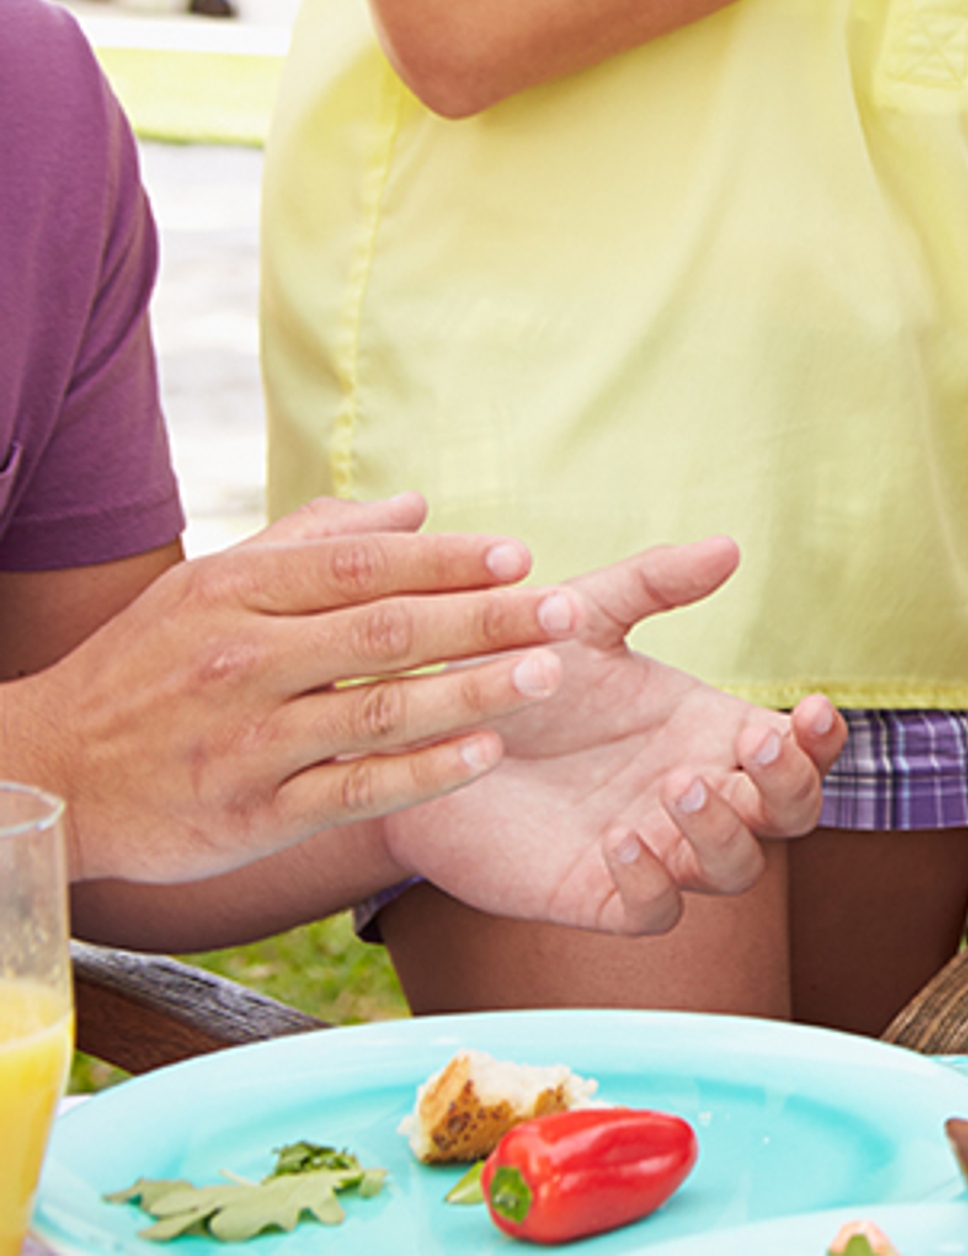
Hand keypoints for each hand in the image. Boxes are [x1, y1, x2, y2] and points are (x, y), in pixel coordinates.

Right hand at [34, 495, 608, 886]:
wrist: (51, 770)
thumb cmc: (148, 666)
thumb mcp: (211, 585)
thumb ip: (314, 540)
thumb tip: (415, 505)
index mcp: (234, 592)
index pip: (358, 566)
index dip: (445, 560)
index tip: (519, 555)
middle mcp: (241, 661)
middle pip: (384, 633)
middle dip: (485, 620)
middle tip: (565, 610)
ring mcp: (247, 741)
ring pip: (380, 712)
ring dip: (472, 693)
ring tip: (547, 676)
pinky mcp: (252, 813)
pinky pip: (354, 789)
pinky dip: (424, 772)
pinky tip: (485, 754)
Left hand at [377, 537, 843, 935]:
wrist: (412, 737)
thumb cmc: (506, 673)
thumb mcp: (583, 616)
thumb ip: (651, 582)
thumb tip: (729, 546)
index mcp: (706, 730)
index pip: (802, 750)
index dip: (822, 740)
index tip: (811, 707)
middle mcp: (692, 792)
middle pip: (791, 815)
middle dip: (788, 783)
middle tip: (753, 746)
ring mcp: (651, 847)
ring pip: (736, 869)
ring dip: (724, 831)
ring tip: (678, 786)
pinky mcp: (595, 892)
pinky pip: (654, 912)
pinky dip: (652, 882)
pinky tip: (619, 838)